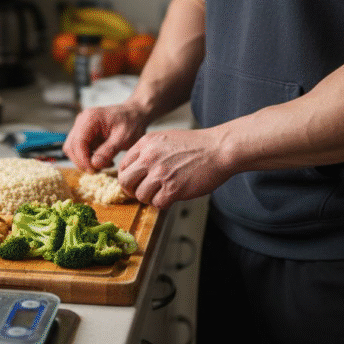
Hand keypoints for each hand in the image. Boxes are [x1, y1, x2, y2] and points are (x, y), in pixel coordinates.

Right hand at [64, 103, 149, 172]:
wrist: (134, 115)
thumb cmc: (131, 123)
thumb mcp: (124, 137)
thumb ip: (109, 150)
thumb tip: (94, 164)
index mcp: (90, 118)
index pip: (78, 142)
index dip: (82, 159)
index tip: (94, 170)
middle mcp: (81, 121)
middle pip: (71, 147)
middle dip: (83, 162)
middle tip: (100, 169)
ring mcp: (81, 127)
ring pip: (73, 150)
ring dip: (85, 161)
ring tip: (104, 163)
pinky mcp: (83, 134)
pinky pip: (79, 150)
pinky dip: (88, 158)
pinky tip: (103, 159)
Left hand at [117, 128, 231, 209]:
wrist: (219, 149)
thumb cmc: (197, 145)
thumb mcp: (165, 139)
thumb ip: (148, 151)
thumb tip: (136, 170)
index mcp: (146, 144)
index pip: (123, 166)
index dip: (128, 178)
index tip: (134, 183)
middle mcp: (149, 157)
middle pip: (126, 182)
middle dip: (132, 190)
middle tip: (143, 193)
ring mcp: (161, 173)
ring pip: (140, 195)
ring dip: (150, 198)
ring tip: (162, 193)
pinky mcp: (173, 188)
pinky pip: (157, 204)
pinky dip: (164, 203)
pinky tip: (173, 196)